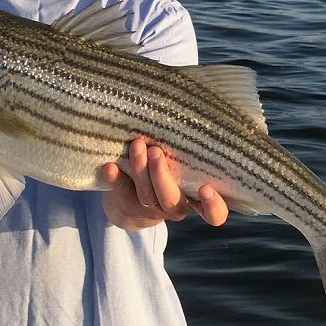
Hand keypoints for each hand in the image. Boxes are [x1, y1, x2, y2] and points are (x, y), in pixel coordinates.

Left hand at [100, 138, 229, 231]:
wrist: (131, 205)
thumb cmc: (169, 172)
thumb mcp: (184, 167)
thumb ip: (189, 154)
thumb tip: (191, 111)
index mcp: (197, 200)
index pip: (215, 214)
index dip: (213, 206)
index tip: (205, 189)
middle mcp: (177, 208)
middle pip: (171, 199)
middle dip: (161, 175)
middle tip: (155, 151)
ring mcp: (151, 210)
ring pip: (146, 194)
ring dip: (141, 169)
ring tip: (136, 145)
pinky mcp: (128, 206)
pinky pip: (122, 192)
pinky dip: (116, 178)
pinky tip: (110, 166)